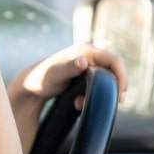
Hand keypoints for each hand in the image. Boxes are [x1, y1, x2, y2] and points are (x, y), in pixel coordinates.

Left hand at [9, 43, 127, 109]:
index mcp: (86, 50)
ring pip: (105, 79)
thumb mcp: (56, 74)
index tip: (121, 94)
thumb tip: (83, 61)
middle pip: (113, 70)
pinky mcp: (83, 74)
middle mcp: (88, 54)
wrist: (30, 85)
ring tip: (81, 103)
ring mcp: (86, 64)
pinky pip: (96, 84)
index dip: (122, 76)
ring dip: (100, 93)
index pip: (114, 60)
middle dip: (113, 87)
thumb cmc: (42, 78)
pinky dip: (91, 95)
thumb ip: (70, 67)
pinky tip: (78, 103)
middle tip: (112, 103)